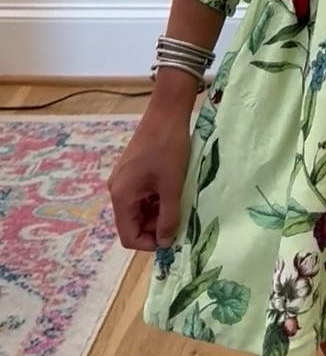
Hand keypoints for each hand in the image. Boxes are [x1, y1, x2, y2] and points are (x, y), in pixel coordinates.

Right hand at [107, 105, 191, 251]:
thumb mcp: (171, 186)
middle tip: (178, 220)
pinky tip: (171, 192)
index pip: (128, 236)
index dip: (149, 243)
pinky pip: (140, 196)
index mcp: (121, 196)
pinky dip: (155, 200)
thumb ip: (168, 218)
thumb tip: (165, 244)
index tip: (171, 238)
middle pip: (132, 223)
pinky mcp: (131, 171)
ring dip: (156, 213)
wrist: (166, 112)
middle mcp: (116, 190)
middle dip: (155, 227)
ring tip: (177, 205)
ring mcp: (123, 180)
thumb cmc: (169, 148)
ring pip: (138, 210)